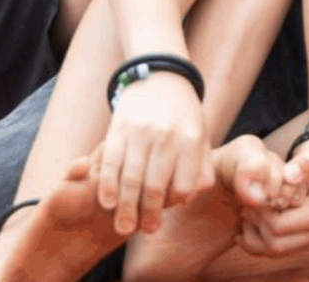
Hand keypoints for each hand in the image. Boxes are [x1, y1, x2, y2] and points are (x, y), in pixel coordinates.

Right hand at [91, 71, 210, 235]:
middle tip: (143, 231)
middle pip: (155, 186)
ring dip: (126, 208)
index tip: (163, 217)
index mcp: (192, 139)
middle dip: (148, 214)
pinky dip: (107, 186)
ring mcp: (141, 131)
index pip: (183, 184)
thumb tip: (191, 197)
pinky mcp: (118, 127)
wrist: (161, 77)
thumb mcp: (201, 135)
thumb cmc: (183, 115)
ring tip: (124, 228)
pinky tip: (107, 203)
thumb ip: (200, 167)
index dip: (173, 204)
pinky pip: (110, 162)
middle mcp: (167, 135)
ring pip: (131, 178)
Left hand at [237, 143, 308, 256]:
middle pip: (275, 243)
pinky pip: (273, 252)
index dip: (260, 213)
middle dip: (256, 225)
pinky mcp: (301, 243)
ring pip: (272, 252)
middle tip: (245, 205)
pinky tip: (248, 225)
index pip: (279, 226)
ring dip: (254, 236)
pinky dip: (257, 242)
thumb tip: (290, 176)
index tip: (253, 194)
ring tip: (247, 212)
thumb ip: (306, 161)